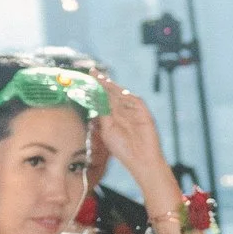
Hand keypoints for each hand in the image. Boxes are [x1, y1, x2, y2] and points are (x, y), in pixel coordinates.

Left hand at [95, 86, 177, 212]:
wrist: (140, 160)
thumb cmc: (123, 149)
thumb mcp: (107, 130)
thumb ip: (102, 115)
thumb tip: (95, 100)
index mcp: (114, 115)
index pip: (104, 97)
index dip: (97, 88)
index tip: (88, 78)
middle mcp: (123, 110)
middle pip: (112, 92)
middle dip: (103, 83)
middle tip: (93, 73)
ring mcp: (134, 111)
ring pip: (123, 95)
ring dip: (113, 87)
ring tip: (102, 80)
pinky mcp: (144, 114)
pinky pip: (135, 101)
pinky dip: (127, 96)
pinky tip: (118, 92)